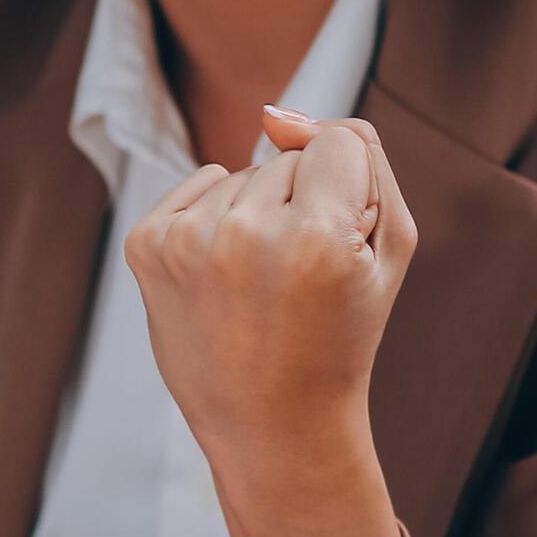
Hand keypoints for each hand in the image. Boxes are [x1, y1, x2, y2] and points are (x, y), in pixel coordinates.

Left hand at [124, 111, 417, 496]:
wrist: (272, 422)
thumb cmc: (341, 334)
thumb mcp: (389, 245)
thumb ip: (360, 156)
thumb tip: (278, 114)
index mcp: (313, 237)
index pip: (337, 140)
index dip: (346, 192)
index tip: (338, 249)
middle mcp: (242, 236)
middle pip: (286, 159)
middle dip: (300, 206)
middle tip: (297, 284)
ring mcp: (186, 243)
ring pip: (242, 176)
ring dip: (255, 217)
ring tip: (260, 287)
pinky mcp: (147, 248)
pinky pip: (198, 188)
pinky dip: (213, 219)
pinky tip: (224, 275)